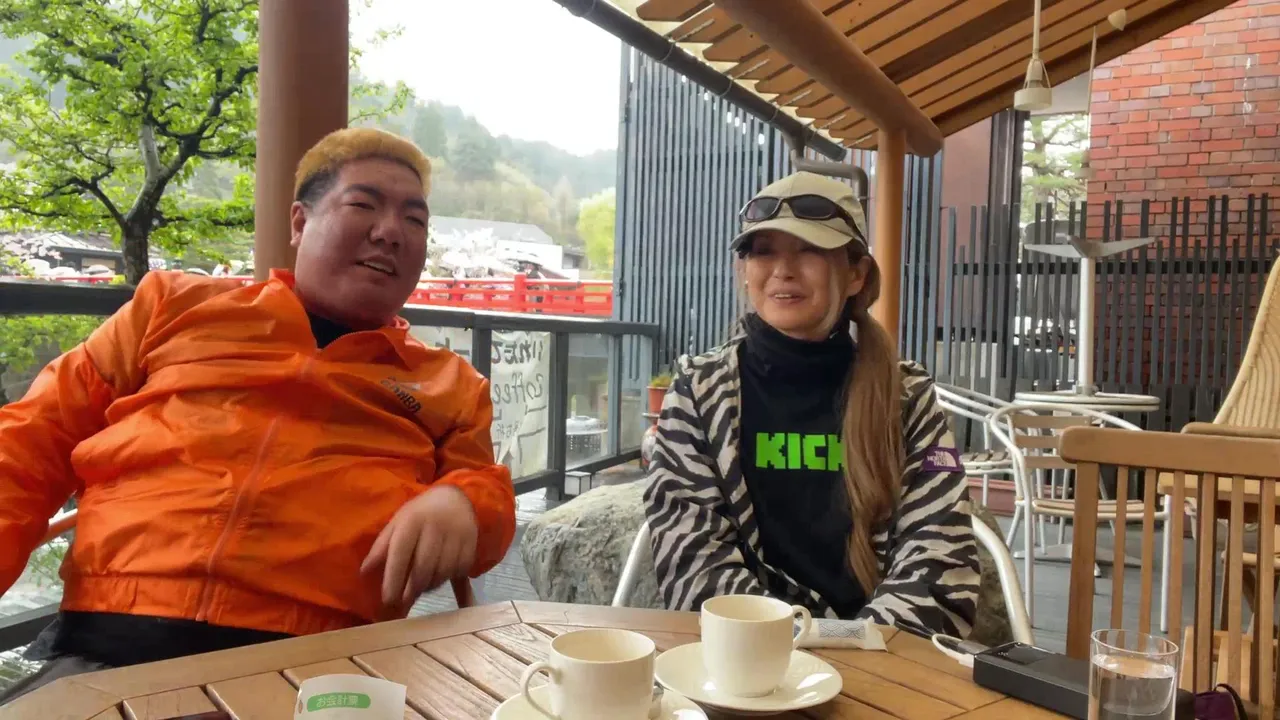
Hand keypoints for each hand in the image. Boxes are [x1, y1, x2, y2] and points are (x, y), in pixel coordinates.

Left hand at [360, 484, 477, 611]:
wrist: (456, 498)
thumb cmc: (420, 514)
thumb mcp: (397, 523)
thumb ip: (381, 546)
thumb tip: (364, 571)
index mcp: (411, 521)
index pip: (400, 554)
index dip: (393, 578)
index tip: (388, 599)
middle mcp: (434, 527)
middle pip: (423, 568)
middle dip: (413, 589)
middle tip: (405, 600)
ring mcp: (455, 536)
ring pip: (442, 572)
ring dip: (430, 586)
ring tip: (420, 588)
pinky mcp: (470, 544)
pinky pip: (459, 571)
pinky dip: (447, 579)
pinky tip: (438, 578)